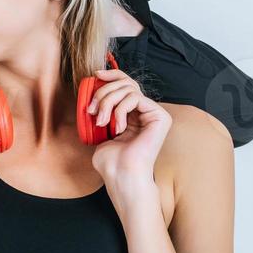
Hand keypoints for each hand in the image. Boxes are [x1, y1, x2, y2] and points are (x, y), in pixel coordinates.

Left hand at [87, 69, 169, 195]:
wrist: (121, 176)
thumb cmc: (111, 162)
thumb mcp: (101, 130)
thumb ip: (102, 110)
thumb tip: (93, 91)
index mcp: (134, 114)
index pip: (126, 84)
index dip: (112, 75)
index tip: (95, 75)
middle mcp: (146, 112)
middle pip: (125, 83)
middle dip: (104, 93)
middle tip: (92, 111)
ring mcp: (155, 114)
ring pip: (128, 89)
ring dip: (108, 102)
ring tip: (101, 122)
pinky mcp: (160, 116)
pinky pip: (135, 98)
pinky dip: (120, 110)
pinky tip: (117, 127)